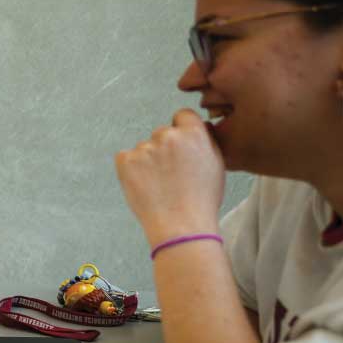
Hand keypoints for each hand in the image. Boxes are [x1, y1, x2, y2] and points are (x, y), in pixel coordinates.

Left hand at [114, 109, 224, 245]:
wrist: (181, 226)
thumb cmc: (202, 199)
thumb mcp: (216, 164)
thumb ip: (205, 140)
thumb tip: (199, 126)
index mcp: (194, 133)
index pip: (182, 116)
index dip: (182, 131)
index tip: (180, 147)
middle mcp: (168, 136)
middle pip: (162, 133)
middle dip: (164, 149)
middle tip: (171, 176)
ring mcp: (145, 148)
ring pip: (144, 149)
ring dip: (148, 162)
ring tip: (160, 187)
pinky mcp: (125, 161)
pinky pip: (125, 158)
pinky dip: (130, 170)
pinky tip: (144, 186)